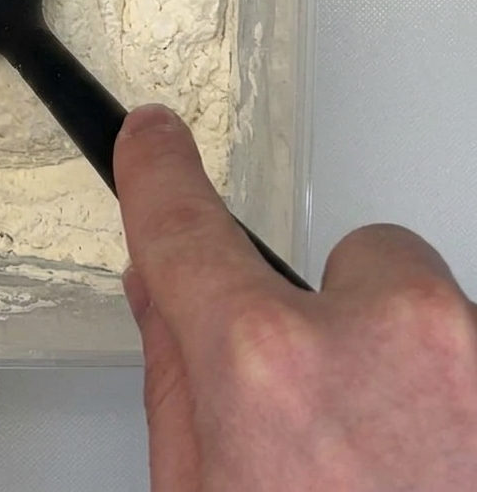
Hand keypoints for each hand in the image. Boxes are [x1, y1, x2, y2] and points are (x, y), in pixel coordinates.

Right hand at [115, 104, 476, 490]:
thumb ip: (178, 375)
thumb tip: (161, 286)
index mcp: (265, 369)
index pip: (185, 226)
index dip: (159, 173)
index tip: (152, 138)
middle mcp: (382, 339)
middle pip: (356, 257)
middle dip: (340, 319)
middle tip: (342, 425)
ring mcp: (474, 360)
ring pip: (436, 314)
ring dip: (414, 371)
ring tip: (406, 468)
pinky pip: (476, 356)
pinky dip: (459, 404)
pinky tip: (438, 468)